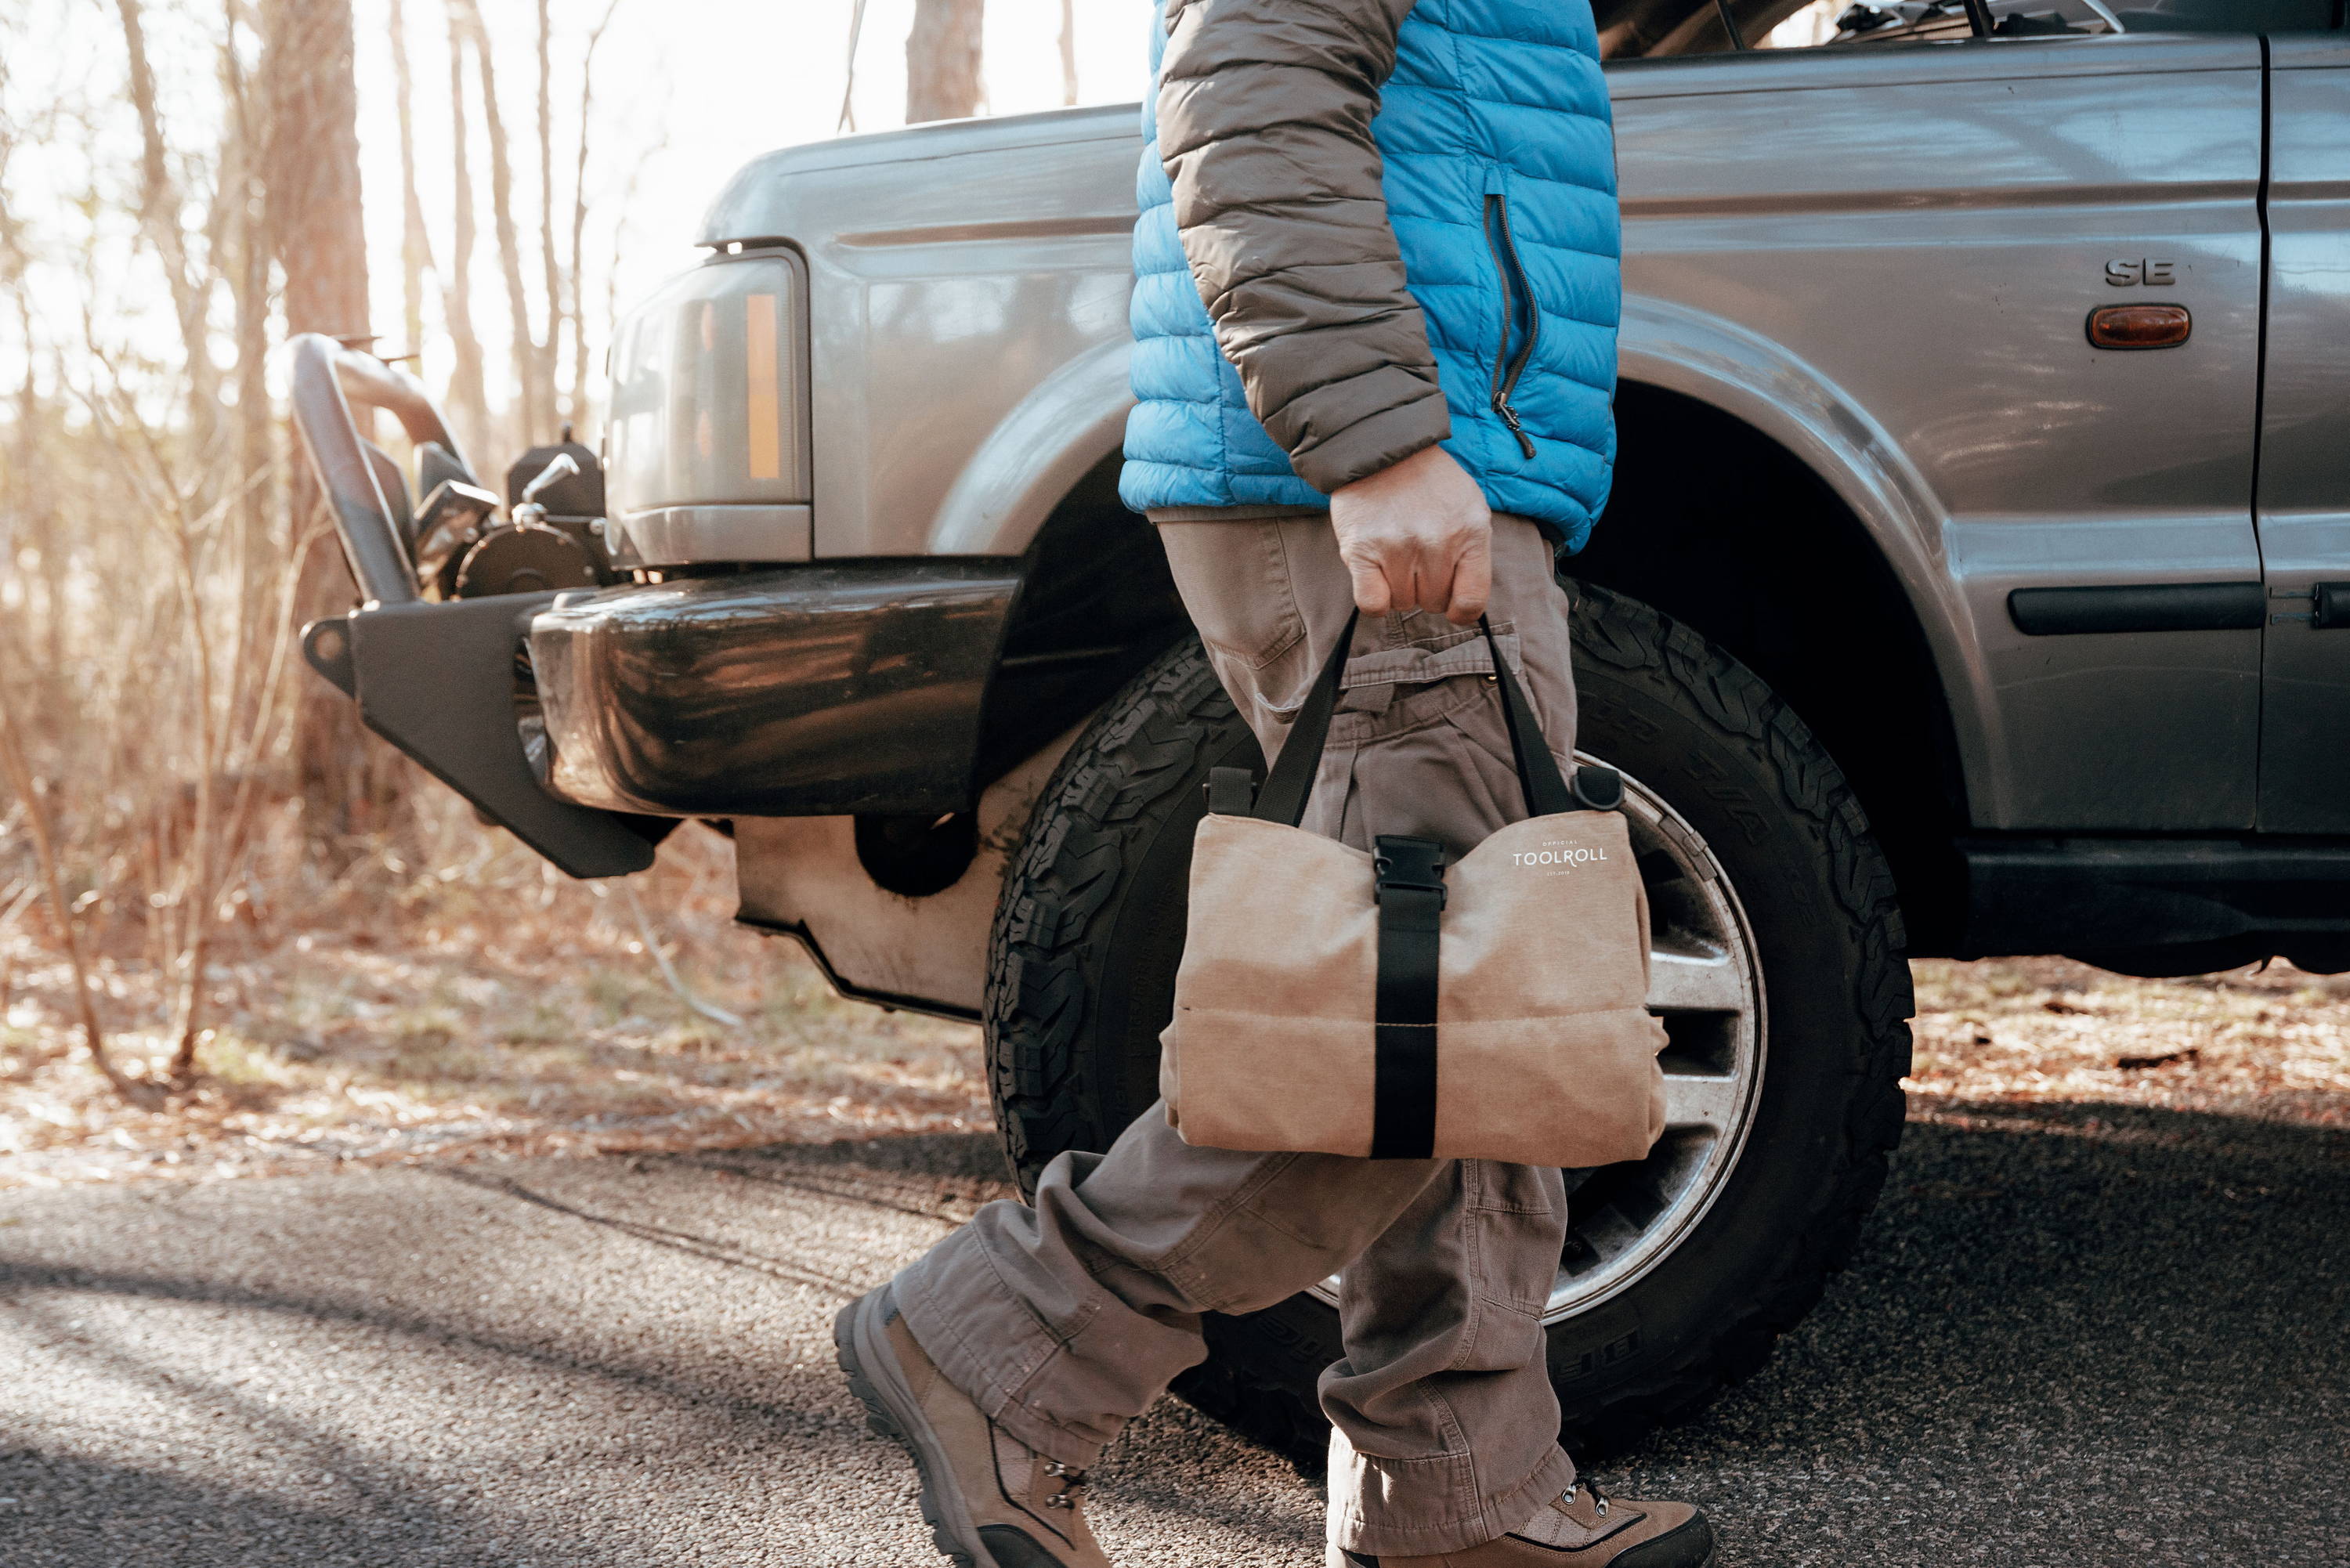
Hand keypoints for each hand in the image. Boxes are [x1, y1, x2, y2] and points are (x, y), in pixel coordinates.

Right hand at [1328, 444, 1491, 624]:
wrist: (1382, 447)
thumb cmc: (1429, 481)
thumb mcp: (1469, 506)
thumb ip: (1472, 551)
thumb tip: (1464, 600)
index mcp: (1470, 532)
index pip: (1472, 600)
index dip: (1461, 611)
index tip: (1452, 606)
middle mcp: (1436, 542)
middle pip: (1434, 602)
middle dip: (1427, 589)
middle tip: (1416, 560)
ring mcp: (1398, 547)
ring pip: (1403, 603)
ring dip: (1399, 588)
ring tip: (1395, 556)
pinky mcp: (1362, 550)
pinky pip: (1372, 603)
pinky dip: (1375, 599)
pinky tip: (1375, 578)